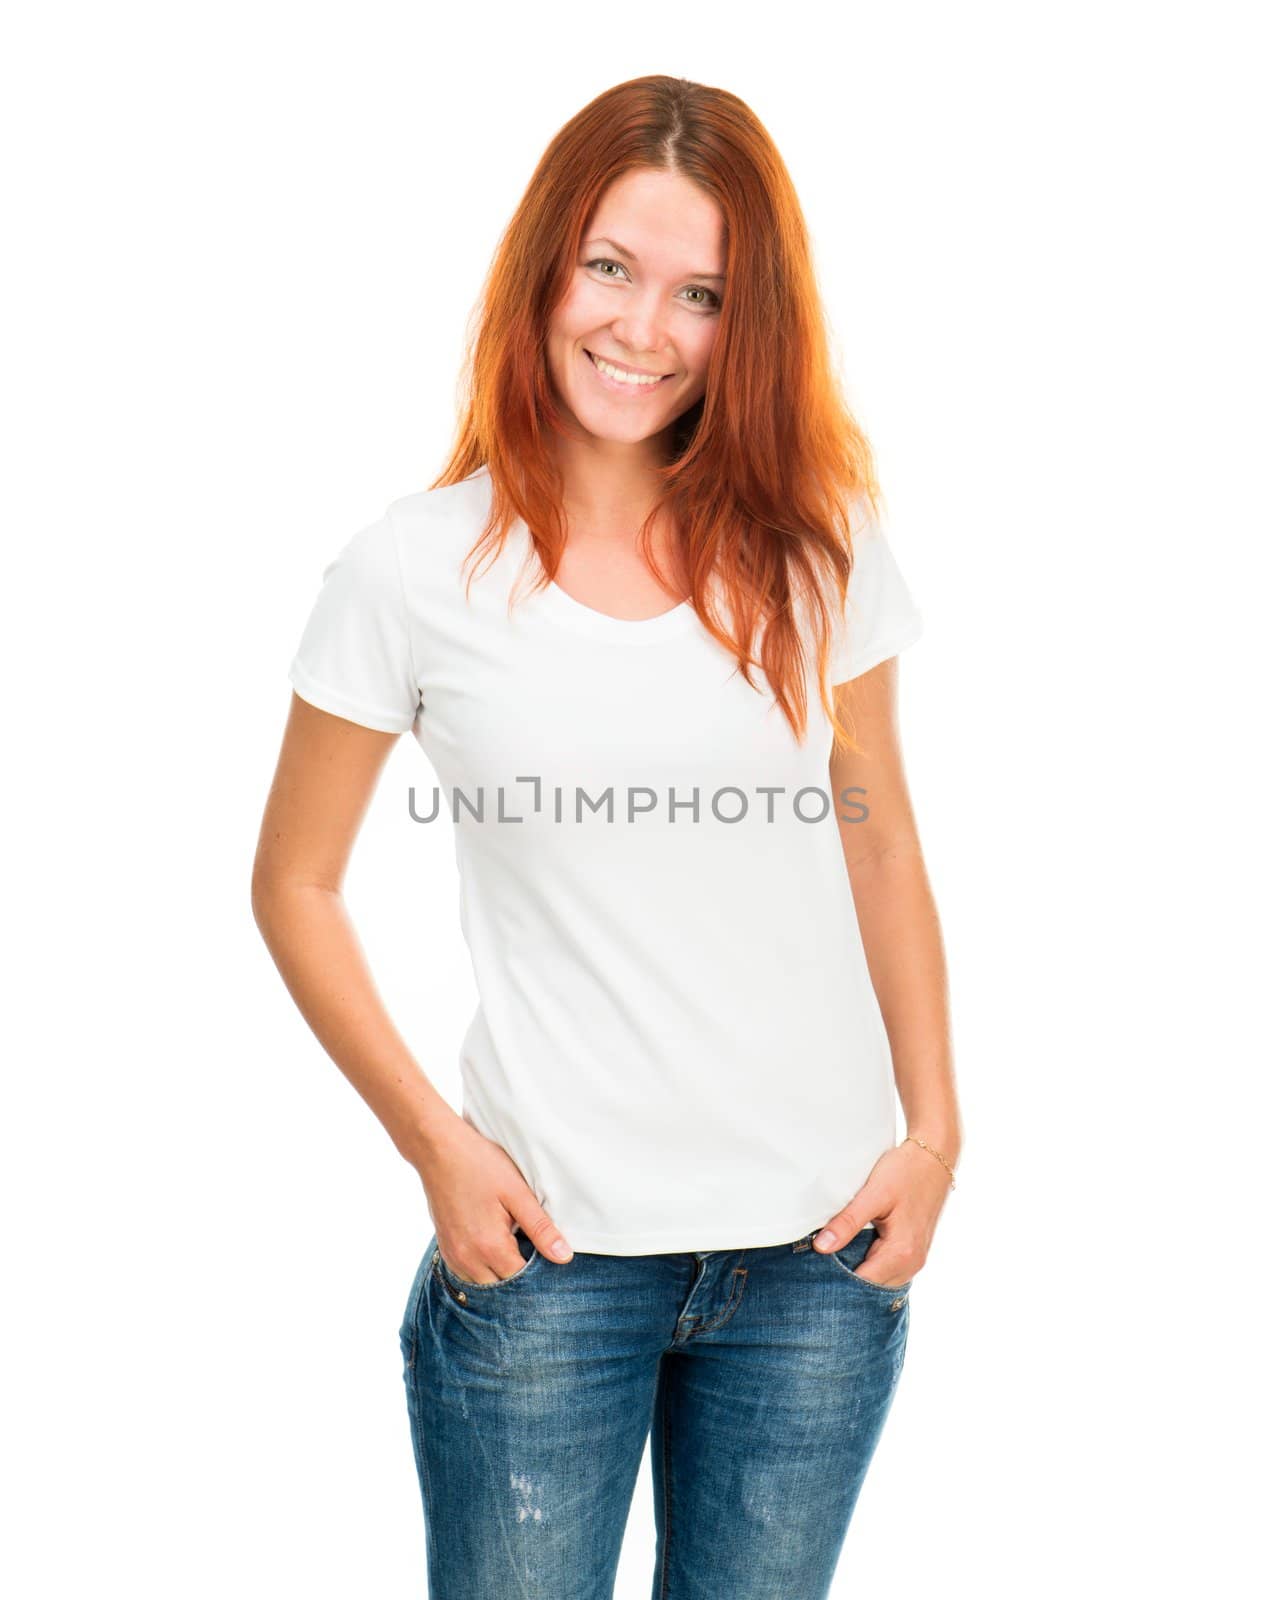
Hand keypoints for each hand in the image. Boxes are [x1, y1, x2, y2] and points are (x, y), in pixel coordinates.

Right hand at [413, 1114, 573, 1284]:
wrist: (438, 1150)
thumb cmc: (480, 1165)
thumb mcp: (517, 1193)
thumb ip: (541, 1228)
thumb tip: (564, 1257)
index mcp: (489, 1246)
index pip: (522, 1280)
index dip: (540, 1272)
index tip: (548, 1256)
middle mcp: (467, 1259)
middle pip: (502, 1288)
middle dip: (520, 1277)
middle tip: (534, 1251)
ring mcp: (453, 1256)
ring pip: (483, 1284)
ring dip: (500, 1274)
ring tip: (515, 1248)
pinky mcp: (445, 1249)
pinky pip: (467, 1274)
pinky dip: (483, 1269)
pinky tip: (494, 1248)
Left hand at [811, 1137, 953, 1287]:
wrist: (934, 1157)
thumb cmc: (905, 1172)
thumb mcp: (873, 1194)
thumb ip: (847, 1222)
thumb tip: (821, 1247)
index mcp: (902, 1253)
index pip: (862, 1282)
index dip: (836, 1278)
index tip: (813, 1269)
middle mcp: (912, 1263)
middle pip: (871, 1285)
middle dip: (846, 1277)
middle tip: (818, 1260)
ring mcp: (915, 1260)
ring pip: (879, 1279)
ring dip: (858, 1269)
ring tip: (833, 1253)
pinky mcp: (914, 1252)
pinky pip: (887, 1268)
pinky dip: (870, 1262)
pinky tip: (853, 1248)